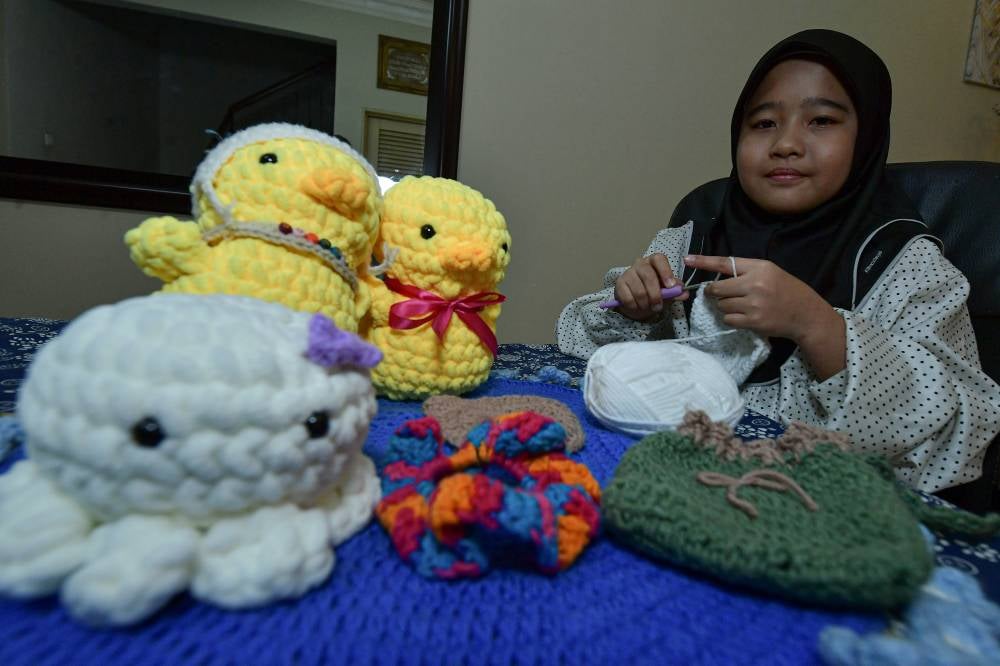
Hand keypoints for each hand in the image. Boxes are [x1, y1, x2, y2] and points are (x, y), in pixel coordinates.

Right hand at [613, 253, 688, 320]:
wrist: (636, 302)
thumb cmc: (654, 292)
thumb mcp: (667, 292)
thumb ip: (676, 292)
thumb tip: (684, 293)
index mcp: (654, 262)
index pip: (659, 259)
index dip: (665, 272)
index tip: (671, 286)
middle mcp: (640, 263)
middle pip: (648, 276)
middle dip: (655, 295)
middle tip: (658, 306)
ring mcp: (628, 273)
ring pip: (639, 290)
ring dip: (645, 304)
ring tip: (648, 308)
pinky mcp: (619, 283)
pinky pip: (628, 298)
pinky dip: (635, 306)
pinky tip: (637, 307)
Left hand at [683, 254, 833, 342]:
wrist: (805, 313)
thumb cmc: (786, 290)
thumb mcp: (769, 272)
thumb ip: (745, 271)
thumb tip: (717, 277)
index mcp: (759, 267)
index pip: (725, 263)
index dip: (703, 261)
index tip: (686, 259)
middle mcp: (755, 284)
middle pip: (717, 288)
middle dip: (714, 292)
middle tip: (719, 294)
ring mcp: (753, 304)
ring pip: (722, 305)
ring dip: (725, 306)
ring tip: (740, 305)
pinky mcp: (753, 321)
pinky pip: (728, 319)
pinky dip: (731, 318)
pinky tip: (744, 316)